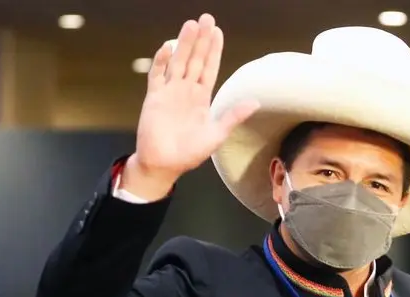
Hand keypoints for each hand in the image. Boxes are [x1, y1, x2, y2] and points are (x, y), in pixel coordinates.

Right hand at [124, 14, 259, 199]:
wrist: (164, 165)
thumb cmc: (189, 153)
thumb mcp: (216, 135)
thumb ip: (233, 116)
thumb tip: (256, 102)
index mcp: (201, 98)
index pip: (209, 68)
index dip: (213, 50)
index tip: (217, 32)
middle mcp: (185, 91)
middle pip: (194, 60)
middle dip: (200, 40)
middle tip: (206, 18)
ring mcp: (169, 92)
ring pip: (178, 62)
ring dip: (184, 44)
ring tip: (190, 25)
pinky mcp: (153, 98)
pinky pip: (157, 76)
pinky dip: (161, 62)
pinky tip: (167, 48)